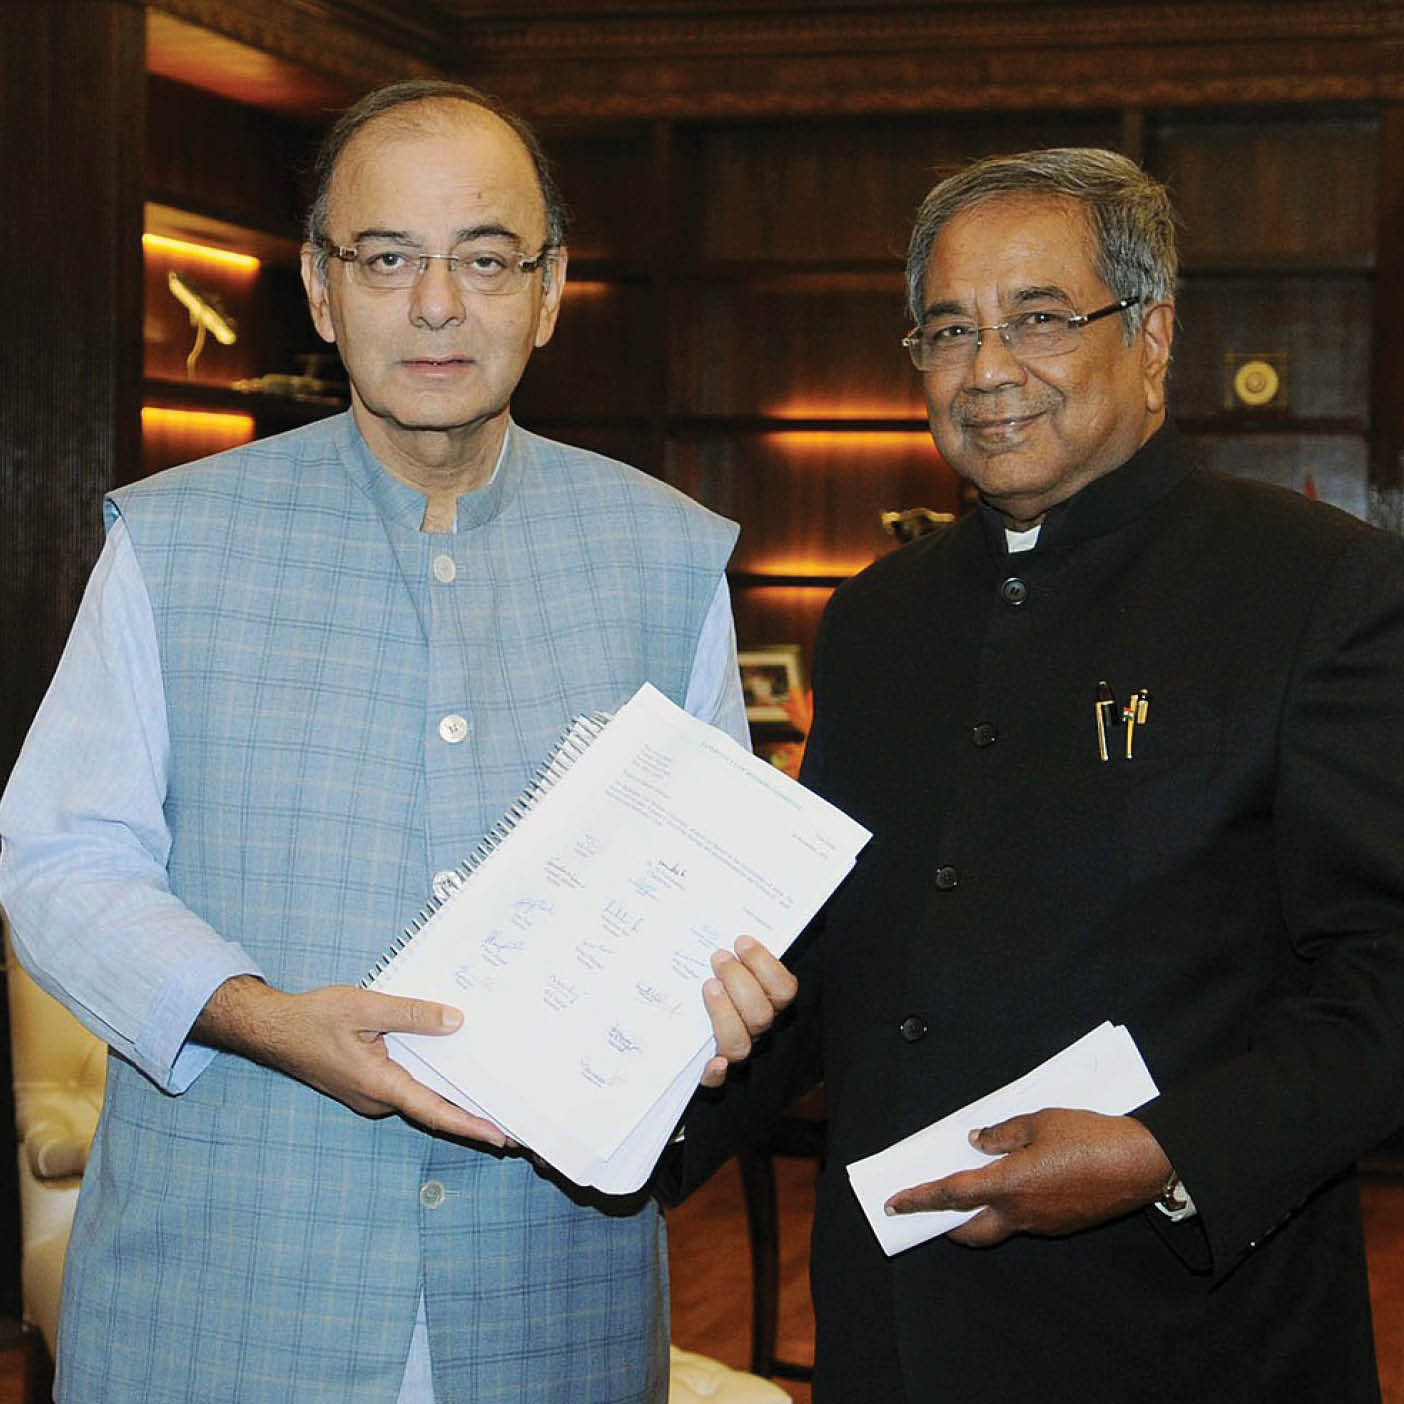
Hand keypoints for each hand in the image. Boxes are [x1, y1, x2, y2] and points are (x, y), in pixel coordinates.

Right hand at [194, 975, 507, 1144]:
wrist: (272, 1029)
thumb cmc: (313, 1018)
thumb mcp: (365, 1006)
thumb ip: (411, 1014)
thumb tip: (455, 1021)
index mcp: (378, 1083)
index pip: (433, 1110)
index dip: (470, 1125)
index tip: (501, 1136)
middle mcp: (377, 1098)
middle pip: (432, 1108)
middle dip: (471, 1115)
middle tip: (514, 1119)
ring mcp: (371, 1095)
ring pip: (420, 1097)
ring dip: (452, 1096)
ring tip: (494, 1093)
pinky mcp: (367, 1085)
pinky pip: (406, 1086)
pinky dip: (432, 1083)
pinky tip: (453, 1067)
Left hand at [697, 935, 798, 1087]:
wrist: (687, 1036)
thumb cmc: (714, 990)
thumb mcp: (731, 971)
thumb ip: (738, 958)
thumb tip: (734, 935)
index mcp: (770, 1005)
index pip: (783, 990)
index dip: (764, 965)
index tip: (741, 942)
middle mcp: (759, 1033)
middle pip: (761, 1015)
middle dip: (739, 981)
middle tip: (719, 957)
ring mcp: (737, 1056)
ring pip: (741, 1043)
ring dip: (724, 1013)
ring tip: (708, 985)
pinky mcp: (711, 1076)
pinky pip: (717, 1084)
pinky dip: (716, 1074)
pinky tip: (714, 1062)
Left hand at [883, 1108, 1171, 1246]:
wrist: (1142, 1163)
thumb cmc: (1088, 1137)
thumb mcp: (1039, 1121)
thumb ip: (1002, 1134)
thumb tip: (976, 1142)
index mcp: (1008, 1185)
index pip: (951, 1196)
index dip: (919, 1199)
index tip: (893, 1203)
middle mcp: (1021, 1213)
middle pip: (972, 1231)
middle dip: (947, 1225)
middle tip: (931, 1209)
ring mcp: (1043, 1224)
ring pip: (1000, 1227)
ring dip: (981, 1214)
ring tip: (974, 1189)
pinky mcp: (1063, 1225)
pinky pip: (1026, 1220)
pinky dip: (1011, 1207)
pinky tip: (1017, 1184)